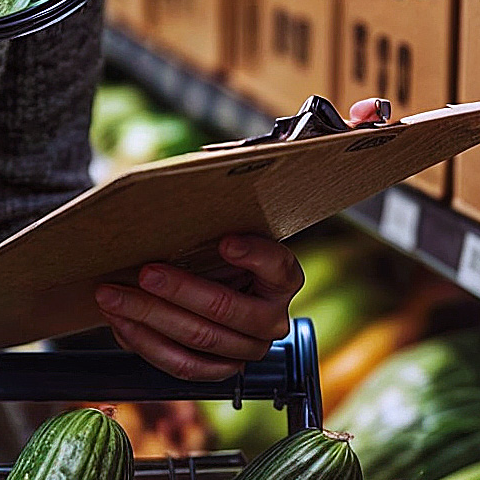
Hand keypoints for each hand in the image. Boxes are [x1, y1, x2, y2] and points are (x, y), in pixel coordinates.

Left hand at [94, 97, 389, 380]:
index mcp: (282, 277)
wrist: (190, 280)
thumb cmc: (211, 234)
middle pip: (230, 312)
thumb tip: (367, 108)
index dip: (255, 257)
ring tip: (112, 291)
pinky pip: (179, 365)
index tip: (226, 239)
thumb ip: (295, 155)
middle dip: (182, 290)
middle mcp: (270, 318)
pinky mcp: (214, 371)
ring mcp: (243, 349)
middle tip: (143, 269)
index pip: (281, 269)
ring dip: (150, 316)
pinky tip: (119, 320)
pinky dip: (145, 342)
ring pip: (199, 341)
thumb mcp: (237, 198)